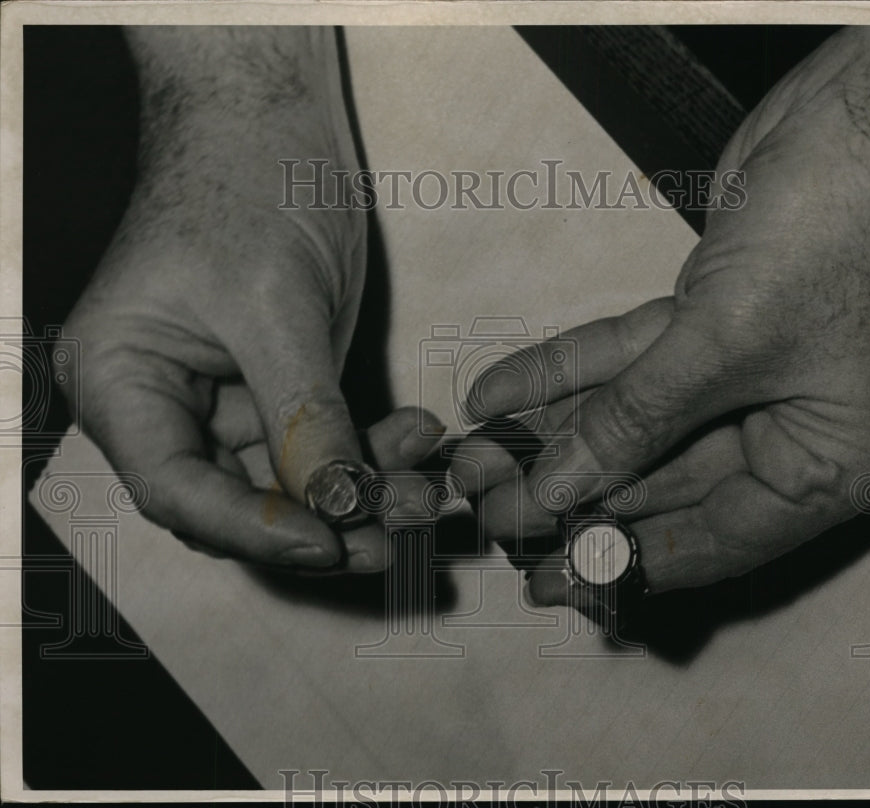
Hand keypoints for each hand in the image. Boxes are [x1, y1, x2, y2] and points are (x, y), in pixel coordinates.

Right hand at [59, 28, 440, 571]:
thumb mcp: (276, 306)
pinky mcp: (274, 388)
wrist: (270, 118)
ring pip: (286, 482)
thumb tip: (341, 507)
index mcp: (121, 380)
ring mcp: (220, 400)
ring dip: (359, 491)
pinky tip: (416, 437)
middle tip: (399, 530)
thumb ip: (306, 414)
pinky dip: (368, 450)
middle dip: (321, 522)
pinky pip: (320, 443)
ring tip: (426, 486)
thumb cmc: (247, 184)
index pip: (176, 489)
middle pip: (232, 501)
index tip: (330, 541)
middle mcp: (161, 404)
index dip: (253, 529)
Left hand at [457, 27, 869, 604]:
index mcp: (822, 468)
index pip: (707, 542)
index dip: (620, 564)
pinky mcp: (702, 324)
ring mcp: (740, 377)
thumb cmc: (833, 240)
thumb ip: (634, 422)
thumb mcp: (725, 345)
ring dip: (552, 434)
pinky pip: (624, 359)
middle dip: (569, 493)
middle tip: (488, 510)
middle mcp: (783, 433)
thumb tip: (554, 493)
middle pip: (657, 483)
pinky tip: (498, 392)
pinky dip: (566, 370)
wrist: (866, 117)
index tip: (547, 582)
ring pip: (631, 420)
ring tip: (476, 456)